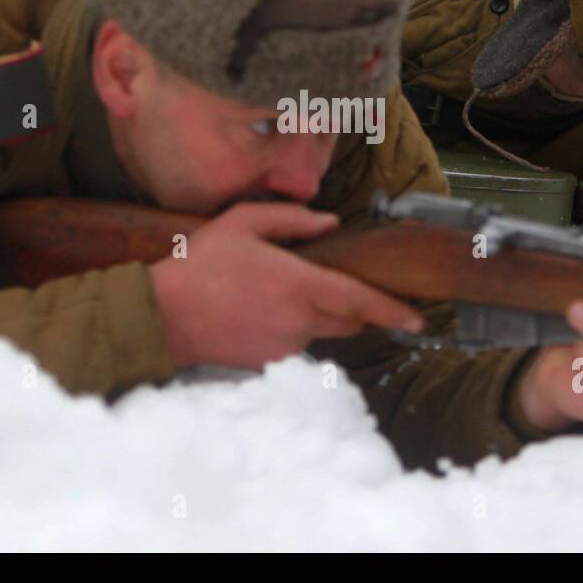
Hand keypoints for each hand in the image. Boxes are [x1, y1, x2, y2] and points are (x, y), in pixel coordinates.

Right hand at [149, 202, 423, 369]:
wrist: (163, 316)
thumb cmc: (201, 264)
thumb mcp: (243, 223)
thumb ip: (292, 219)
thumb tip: (329, 222)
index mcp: (298, 284)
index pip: (359, 301)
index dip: (393, 311)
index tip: (419, 319)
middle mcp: (298, 320)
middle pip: (349, 321)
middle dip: (353, 308)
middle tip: (333, 285)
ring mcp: (285, 346)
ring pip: (320, 331)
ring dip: (313, 315)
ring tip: (271, 294)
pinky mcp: (270, 363)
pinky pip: (294, 343)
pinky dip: (288, 328)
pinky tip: (257, 312)